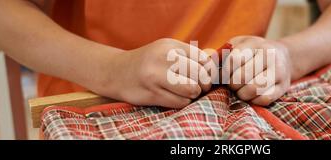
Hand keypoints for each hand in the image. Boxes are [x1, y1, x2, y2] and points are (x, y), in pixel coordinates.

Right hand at [96, 38, 213, 107]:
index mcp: (169, 46)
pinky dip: (183, 102)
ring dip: (193, 94)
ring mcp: (155, 77)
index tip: (205, 76)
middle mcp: (162, 59)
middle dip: (203, 84)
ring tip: (186, 92)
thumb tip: (214, 68)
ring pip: (192, 90)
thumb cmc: (148, 62)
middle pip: (199, 74)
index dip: (208, 70)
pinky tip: (175, 97)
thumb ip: (188, 56)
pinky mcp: (151, 94)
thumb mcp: (166, 51)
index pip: (202, 59)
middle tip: (199, 87)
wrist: (115, 72)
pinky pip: (180, 102)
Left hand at [223, 36, 292, 105]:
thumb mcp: (238, 45)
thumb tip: (208, 64)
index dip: (225, 71)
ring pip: (253, 89)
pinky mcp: (283, 87)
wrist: (284, 56)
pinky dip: (254, 100)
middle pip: (242, 77)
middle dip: (232, 84)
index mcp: (255, 44)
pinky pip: (264, 99)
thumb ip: (222, 53)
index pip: (234, 60)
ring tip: (241, 90)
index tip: (225, 74)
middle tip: (232, 84)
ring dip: (242, 94)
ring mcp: (278, 71)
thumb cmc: (254, 52)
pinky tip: (252, 95)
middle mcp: (269, 56)